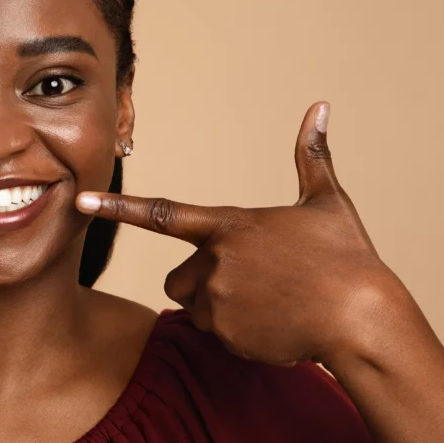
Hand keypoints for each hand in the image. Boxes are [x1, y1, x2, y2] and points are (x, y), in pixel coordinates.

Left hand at [75, 102, 406, 366]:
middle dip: (203, 282)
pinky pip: (217, 334)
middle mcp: (214, 262)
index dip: (117, 207)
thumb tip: (320, 107)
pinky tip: (276, 326)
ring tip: (270, 304)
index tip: (80, 201)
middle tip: (254, 283)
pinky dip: (240, 333)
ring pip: (198, 307)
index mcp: (229, 225)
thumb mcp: (327, 202)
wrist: (363, 321)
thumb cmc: (347, 258)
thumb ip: (311, 156)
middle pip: (179, 277)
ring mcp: (217, 301)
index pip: (160, 213)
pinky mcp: (226, 335)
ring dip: (221, 308)